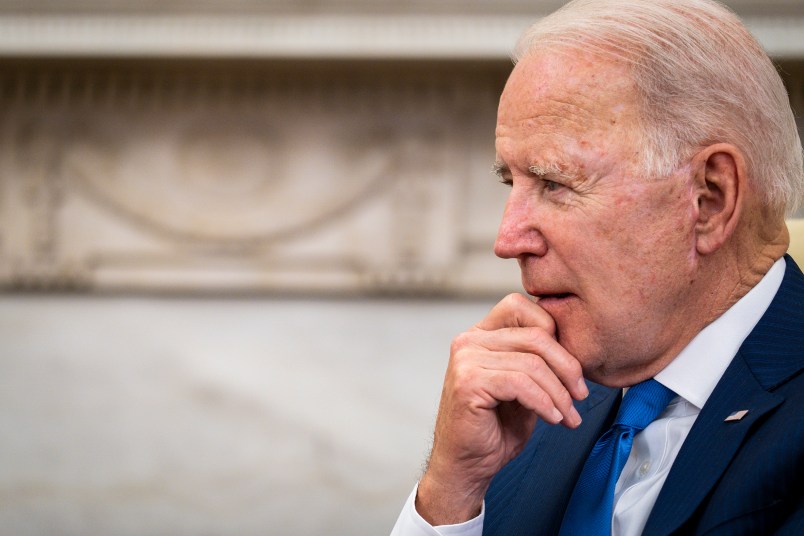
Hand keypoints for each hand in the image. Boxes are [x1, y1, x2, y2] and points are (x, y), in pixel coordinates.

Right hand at [416, 293, 588, 524]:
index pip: (521, 306)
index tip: (571, 368)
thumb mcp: (523, 385)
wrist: (466, 466)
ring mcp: (465, 360)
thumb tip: (575, 345)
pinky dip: (544, 402)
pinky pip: (521, 383)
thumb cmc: (494, 428)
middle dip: (567, 367)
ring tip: (568, 415)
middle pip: (535, 336)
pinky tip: (552, 418)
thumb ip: (537, 359)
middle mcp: (469, 341)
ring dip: (559, 393)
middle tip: (580, 395)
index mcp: (481, 335)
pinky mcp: (468, 383)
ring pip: (532, 363)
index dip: (553, 331)